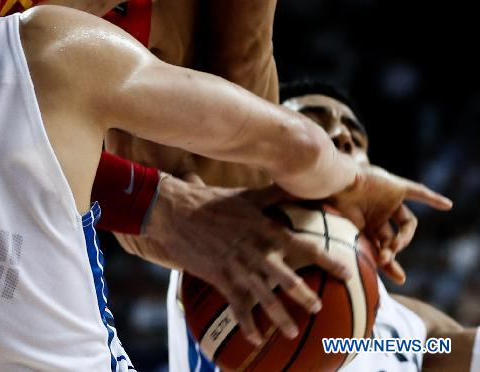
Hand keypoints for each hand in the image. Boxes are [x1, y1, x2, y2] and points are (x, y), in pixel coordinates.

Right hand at [145, 177, 351, 347]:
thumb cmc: (214, 201)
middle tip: (318, 308)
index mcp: (267, 229)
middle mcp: (256, 249)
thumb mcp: (246, 195)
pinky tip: (256, 337)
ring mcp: (238, 266)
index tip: (346, 273)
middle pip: (288, 278)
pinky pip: (237, 306)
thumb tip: (299, 185)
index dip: (328, 260)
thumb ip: (275, 194)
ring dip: (280, 316)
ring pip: (264, 297)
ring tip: (292, 332)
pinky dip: (247, 324)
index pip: (305, 246)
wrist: (176, 212)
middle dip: (305, 295)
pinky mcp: (220, 277)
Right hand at [329, 165, 451, 282]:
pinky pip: (417, 192)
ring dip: (406, 237)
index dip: (391, 263)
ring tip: (395, 245)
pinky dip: (431, 198)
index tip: (399, 278)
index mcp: (366, 224)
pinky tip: (447, 206)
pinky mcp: (394, 186)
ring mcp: (387, 199)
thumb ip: (366, 254)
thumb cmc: (331, 210)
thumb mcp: (349, 236)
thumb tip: (377, 277)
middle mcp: (378, 212)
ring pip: (408, 222)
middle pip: (396, 237)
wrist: (331, 184)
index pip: (383, 247)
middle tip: (388, 257)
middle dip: (395, 250)